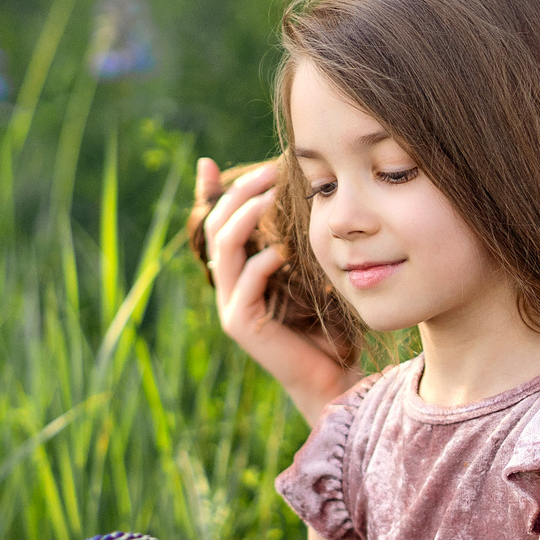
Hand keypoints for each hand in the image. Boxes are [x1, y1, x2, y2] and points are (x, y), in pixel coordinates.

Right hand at [196, 157, 360, 418]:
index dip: (206, 194)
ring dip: (246, 216)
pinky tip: (285, 248)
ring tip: (272, 195)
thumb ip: (295, 242)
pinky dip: (264, 260)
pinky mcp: (242, 324)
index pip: (212, 224)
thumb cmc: (327, 323)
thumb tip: (297, 198)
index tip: (206, 164)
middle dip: (238, 193)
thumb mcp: (309, 272)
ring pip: (224, 248)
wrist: (333, 375)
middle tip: (268, 172)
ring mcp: (231, 306)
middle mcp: (227, 287)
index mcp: (238, 272)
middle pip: (215, 227)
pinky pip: (246, 282)